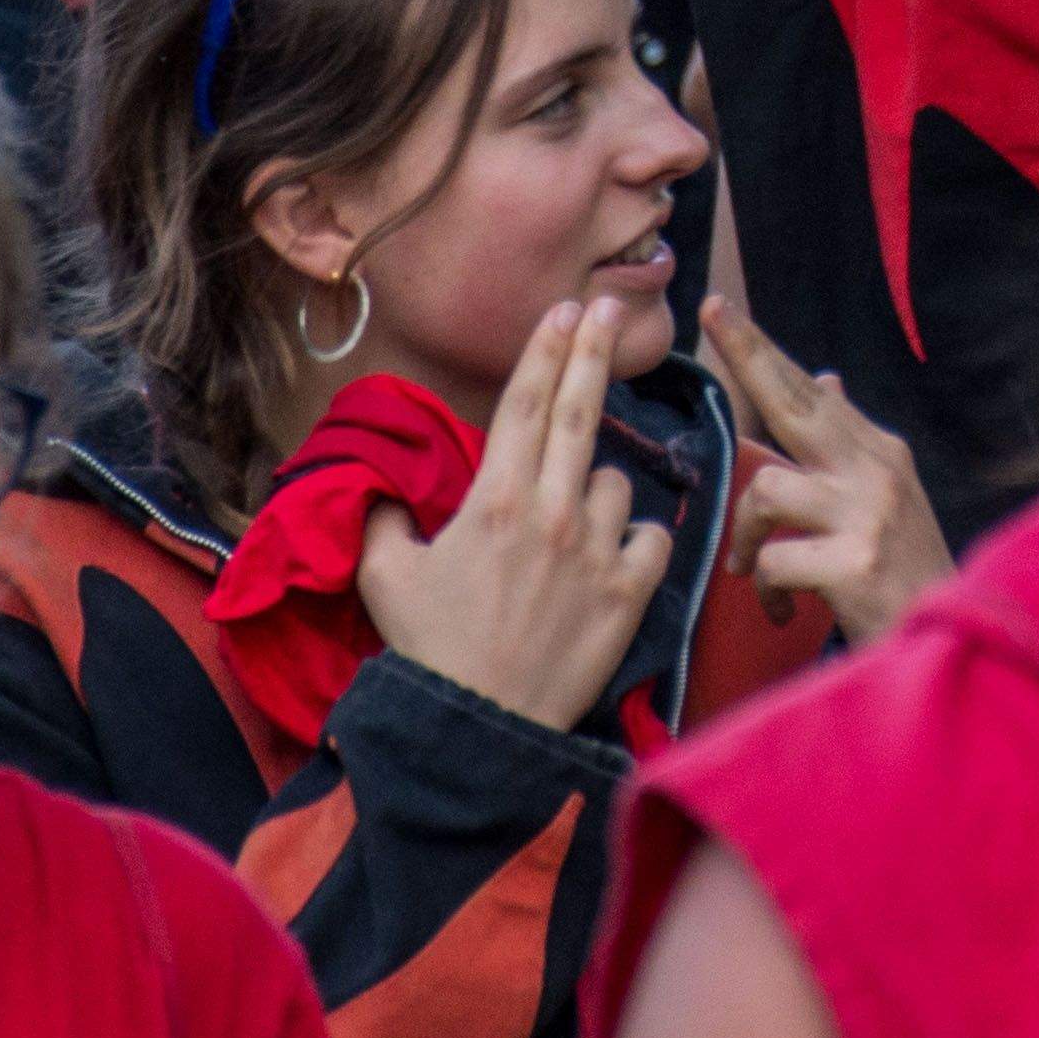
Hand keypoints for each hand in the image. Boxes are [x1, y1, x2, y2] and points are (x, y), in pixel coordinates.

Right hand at [356, 308, 671, 729]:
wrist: (480, 729)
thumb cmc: (431, 651)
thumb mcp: (386, 578)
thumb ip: (386, 522)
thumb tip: (384, 491)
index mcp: (494, 500)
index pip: (526, 404)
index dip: (547, 349)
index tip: (567, 310)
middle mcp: (551, 512)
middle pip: (580, 412)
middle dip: (595, 350)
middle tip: (611, 308)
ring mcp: (597, 550)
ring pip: (618, 482)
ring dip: (602, 487)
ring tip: (572, 526)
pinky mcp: (631, 592)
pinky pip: (653, 536)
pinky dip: (640, 539)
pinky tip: (617, 555)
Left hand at [699, 299, 952, 644]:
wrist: (956, 641)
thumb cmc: (904, 575)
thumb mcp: (884, 501)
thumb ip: (847, 445)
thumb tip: (826, 376)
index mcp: (879, 453)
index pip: (811, 392)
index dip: (762, 350)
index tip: (718, 306)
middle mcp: (877, 469)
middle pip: (796, 402)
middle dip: (748, 354)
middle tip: (709, 310)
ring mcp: (869, 513)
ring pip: (766, 490)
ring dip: (747, 537)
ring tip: (753, 570)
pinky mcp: (855, 562)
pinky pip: (773, 560)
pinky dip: (766, 590)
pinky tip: (784, 612)